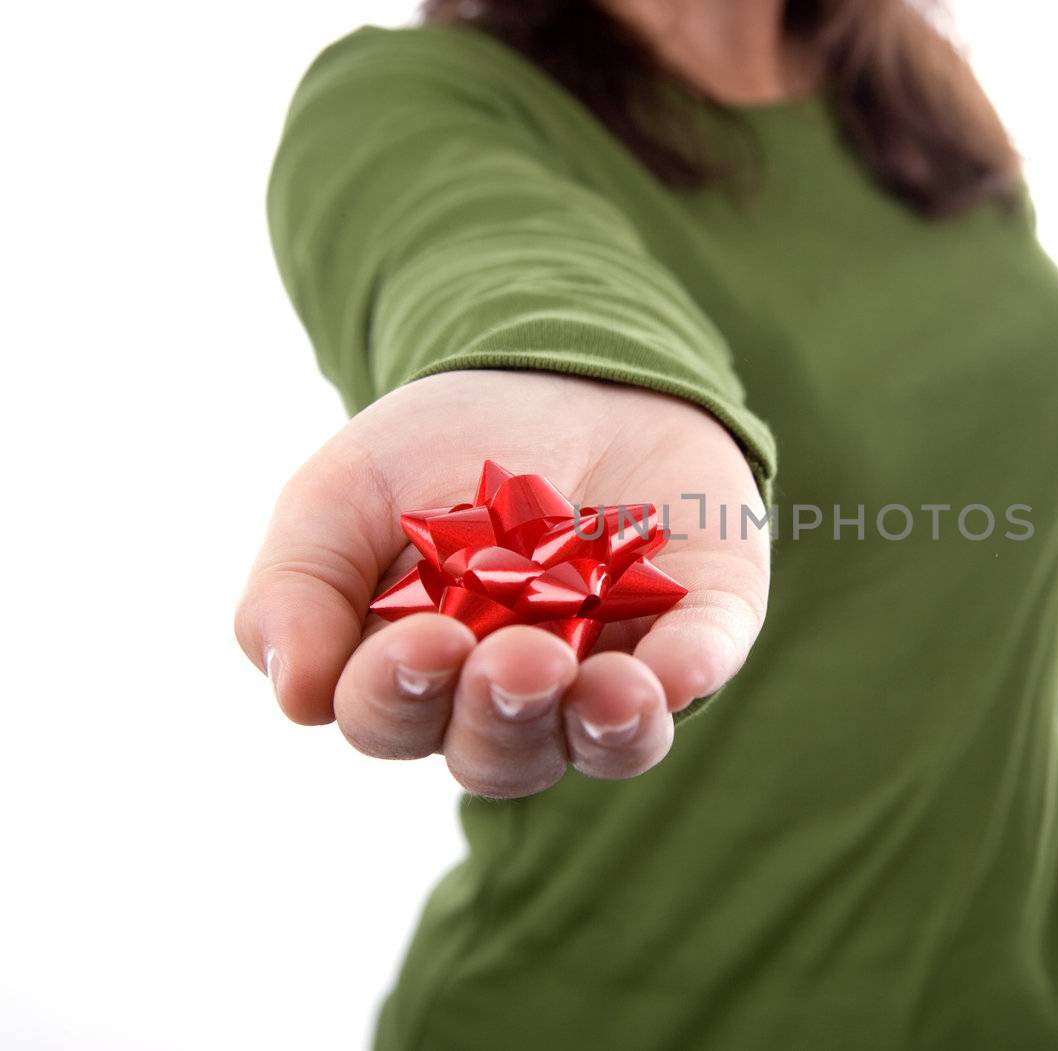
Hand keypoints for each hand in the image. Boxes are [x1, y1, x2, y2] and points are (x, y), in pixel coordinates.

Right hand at [234, 370, 767, 796]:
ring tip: (603, 690)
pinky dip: (689, 672)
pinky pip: (699, 669)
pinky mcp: (699, 627)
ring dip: (602, 727)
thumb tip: (296, 695)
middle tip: (512, 657)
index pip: (394, 718)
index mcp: (419, 675)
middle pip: (499, 752)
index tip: (422, 638)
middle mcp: (515, 698)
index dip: (399, 694)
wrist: (564, 367)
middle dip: (500, 713)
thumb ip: (296, 586)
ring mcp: (612, 669)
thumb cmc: (441, 447)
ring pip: (605, 743)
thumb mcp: (343, 493)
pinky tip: (679, 667)